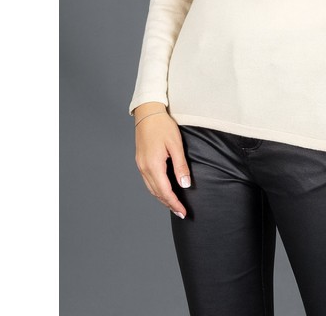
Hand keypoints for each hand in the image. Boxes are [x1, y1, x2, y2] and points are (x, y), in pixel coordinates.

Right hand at [133, 103, 191, 217]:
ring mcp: (140, 165)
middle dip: (169, 204)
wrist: (148, 113)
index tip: (183, 212)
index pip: (165, 191)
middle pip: (157, 193)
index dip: (174, 203)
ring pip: (151, 188)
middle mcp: (144, 168)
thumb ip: (180, 166)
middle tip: (180, 212)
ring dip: (162, 198)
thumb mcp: (176, 145)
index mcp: (153, 165)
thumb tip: (185, 185)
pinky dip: (157, 189)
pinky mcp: (140, 161)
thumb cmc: (163, 126)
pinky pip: (148, 181)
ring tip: (173, 204)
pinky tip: (164, 189)